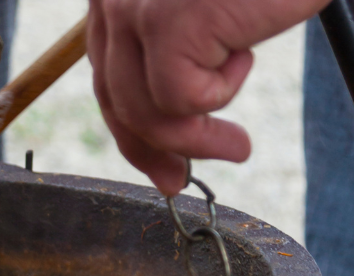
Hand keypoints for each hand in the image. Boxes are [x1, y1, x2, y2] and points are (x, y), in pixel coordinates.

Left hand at [87, 0, 326, 194]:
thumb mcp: (208, 9)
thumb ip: (176, 50)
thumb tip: (168, 128)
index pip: (106, 75)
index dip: (130, 129)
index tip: (160, 167)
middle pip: (116, 97)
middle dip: (150, 149)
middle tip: (181, 180)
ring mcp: (134, 9)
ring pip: (147, 108)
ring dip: (195, 137)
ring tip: (237, 146)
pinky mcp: (167, 23)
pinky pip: (182, 98)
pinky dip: (221, 92)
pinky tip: (247, 55)